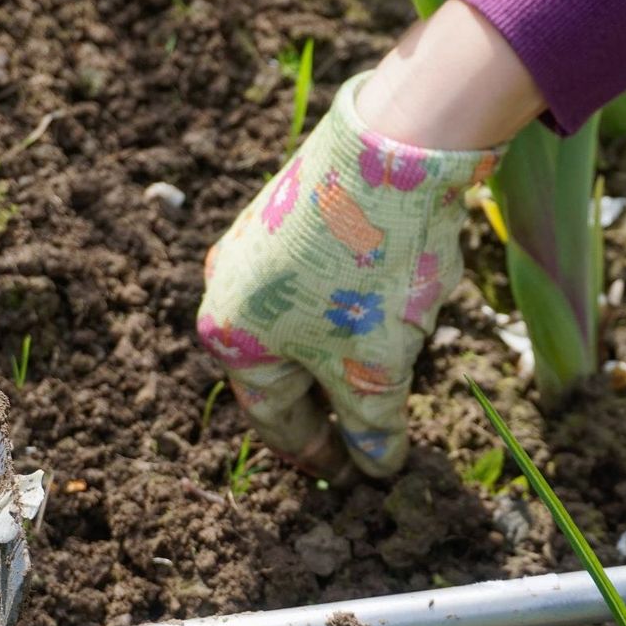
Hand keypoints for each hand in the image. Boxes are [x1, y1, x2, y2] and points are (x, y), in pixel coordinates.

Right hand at [197, 71, 504, 478]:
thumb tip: (377, 466)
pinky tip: (396, 305)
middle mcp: (229, 288)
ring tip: (394, 368)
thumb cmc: (369, 272)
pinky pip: (321, 281)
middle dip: (333, 403)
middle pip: (287, 370)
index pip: (276, 420)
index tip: (355, 477)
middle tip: (372, 434)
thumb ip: (372, 428)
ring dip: (347, 353)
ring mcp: (258, 243)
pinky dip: (354, 307)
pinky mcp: (294, 209)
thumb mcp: (375, 369)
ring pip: (306, 323)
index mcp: (231, 337)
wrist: (394, 147)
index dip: (320, 455)